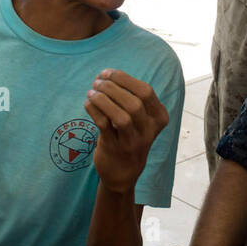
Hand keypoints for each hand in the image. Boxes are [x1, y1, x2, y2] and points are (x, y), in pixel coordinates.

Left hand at [85, 70, 168, 192]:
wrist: (123, 172)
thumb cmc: (129, 136)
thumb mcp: (139, 119)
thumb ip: (128, 97)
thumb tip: (105, 75)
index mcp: (158, 118)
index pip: (146, 91)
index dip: (124, 78)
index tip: (107, 73)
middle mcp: (149, 131)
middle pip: (134, 102)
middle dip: (112, 87)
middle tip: (97, 82)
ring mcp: (133, 142)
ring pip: (121, 116)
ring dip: (103, 100)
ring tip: (91, 92)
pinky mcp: (115, 150)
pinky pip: (104, 126)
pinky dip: (94, 110)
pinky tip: (88, 103)